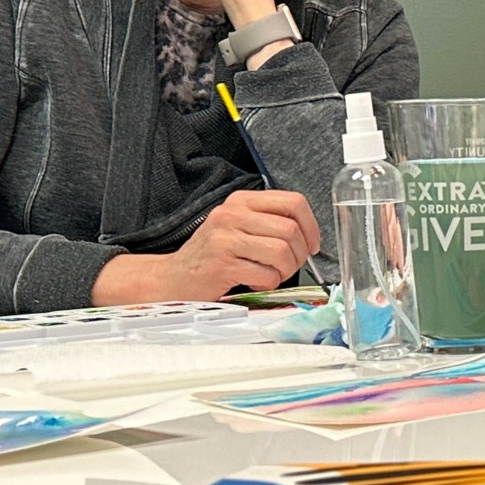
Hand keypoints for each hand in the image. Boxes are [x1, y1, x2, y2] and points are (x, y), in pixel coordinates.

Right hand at [92, 190, 321, 304]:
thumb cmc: (213, 255)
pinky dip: (268, 284)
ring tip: (271, 275)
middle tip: (289, 266)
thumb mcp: (239, 227)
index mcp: (241, 201)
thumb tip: (310, 235)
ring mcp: (225, 238)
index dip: (311, 226)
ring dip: (285, 271)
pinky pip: (265, 274)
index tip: (312, 244)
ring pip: (281, 252)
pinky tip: (254, 283)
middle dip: (299, 254)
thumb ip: (269, 223)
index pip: (294, 202)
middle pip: (291, 230)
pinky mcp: (221, 264)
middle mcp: (231, 214)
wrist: (172, 278)